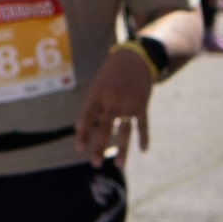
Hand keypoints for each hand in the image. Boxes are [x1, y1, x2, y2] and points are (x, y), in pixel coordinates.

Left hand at [76, 42, 156, 163]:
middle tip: (95, 164)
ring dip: (122, 149)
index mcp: (98, 94)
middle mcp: (113, 100)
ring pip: (125, 130)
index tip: (79, 149)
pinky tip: (143, 150)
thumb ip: (90, 107)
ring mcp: (129, 103)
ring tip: (118, 165)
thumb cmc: (111, 73)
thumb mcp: (97, 85)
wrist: (135, 56)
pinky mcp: (142, 104)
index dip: (83, 134)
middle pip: (105, 128)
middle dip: (100, 147)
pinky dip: (144, 137)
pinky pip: (143, 124)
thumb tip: (78, 128)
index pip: (88, 118)